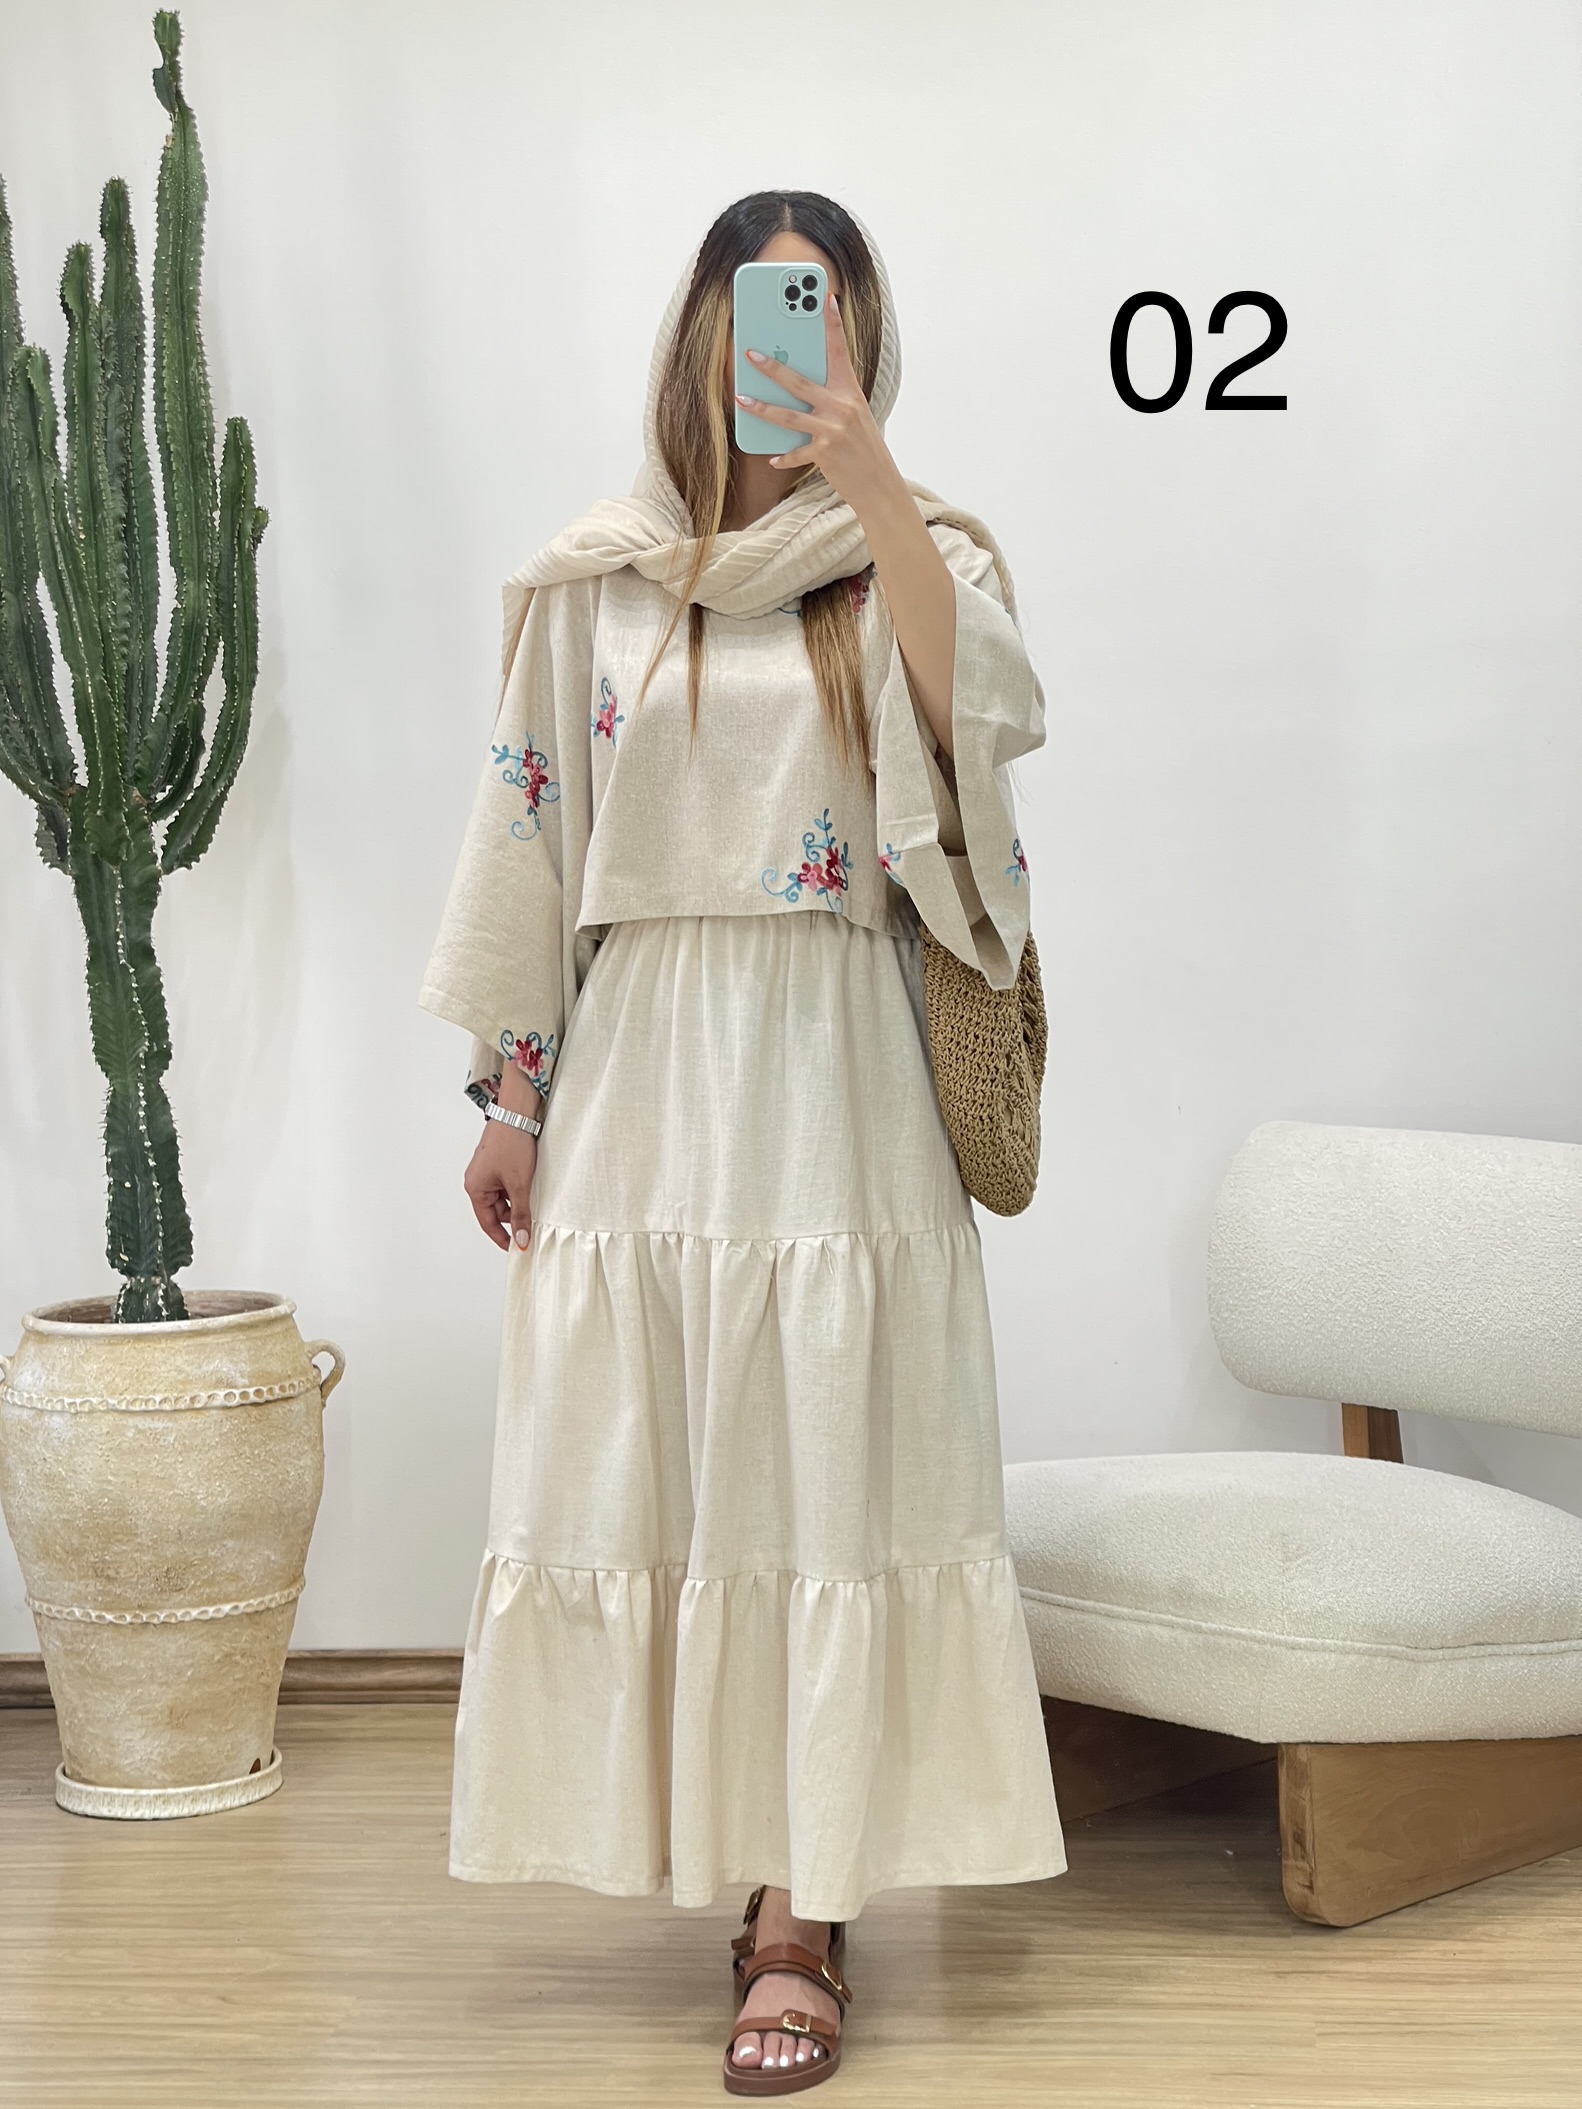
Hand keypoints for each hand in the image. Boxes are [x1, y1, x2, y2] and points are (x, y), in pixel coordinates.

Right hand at [464, 1120, 537, 1250]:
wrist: (517, 1113)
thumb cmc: (512, 1144)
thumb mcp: (520, 1185)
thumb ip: (522, 1214)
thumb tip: (522, 1239)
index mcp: (475, 1188)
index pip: (487, 1223)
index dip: (503, 1238)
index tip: (516, 1248)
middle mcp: (477, 1181)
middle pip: (496, 1211)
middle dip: (515, 1215)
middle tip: (534, 1220)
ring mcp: (487, 1172)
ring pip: (504, 1197)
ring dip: (518, 1200)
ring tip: (533, 1195)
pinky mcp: (497, 1164)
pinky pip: (506, 1185)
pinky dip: (518, 1189)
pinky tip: (531, 1185)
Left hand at [734, 292, 897, 511]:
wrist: (879, 483)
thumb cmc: (863, 446)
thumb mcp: (854, 415)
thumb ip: (831, 397)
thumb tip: (799, 387)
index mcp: (850, 392)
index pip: (839, 352)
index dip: (832, 324)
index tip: (825, 298)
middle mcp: (841, 407)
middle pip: (799, 382)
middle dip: (772, 367)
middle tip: (750, 354)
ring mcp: (832, 430)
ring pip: (788, 415)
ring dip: (761, 407)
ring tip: (741, 398)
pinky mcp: (824, 453)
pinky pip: (795, 452)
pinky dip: (783, 457)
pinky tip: (772, 458)